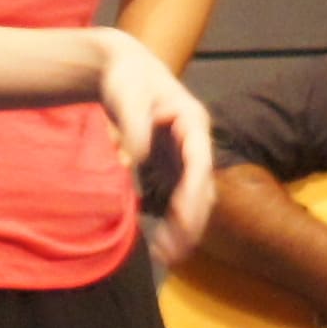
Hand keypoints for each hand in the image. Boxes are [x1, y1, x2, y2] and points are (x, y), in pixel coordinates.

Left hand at [94, 31, 217, 263]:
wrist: (123, 70)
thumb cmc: (126, 78)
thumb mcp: (126, 95)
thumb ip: (133, 126)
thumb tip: (139, 158)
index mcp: (192, 122)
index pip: (200, 163)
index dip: (194, 193)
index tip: (183, 219)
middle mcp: (196, 143)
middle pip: (203, 188)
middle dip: (191, 221)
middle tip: (174, 252)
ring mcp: (186, 157)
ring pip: (194, 199)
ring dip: (185, 228)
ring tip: (166, 257)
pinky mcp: (172, 167)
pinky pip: (179, 200)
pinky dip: (173, 222)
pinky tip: (160, 244)